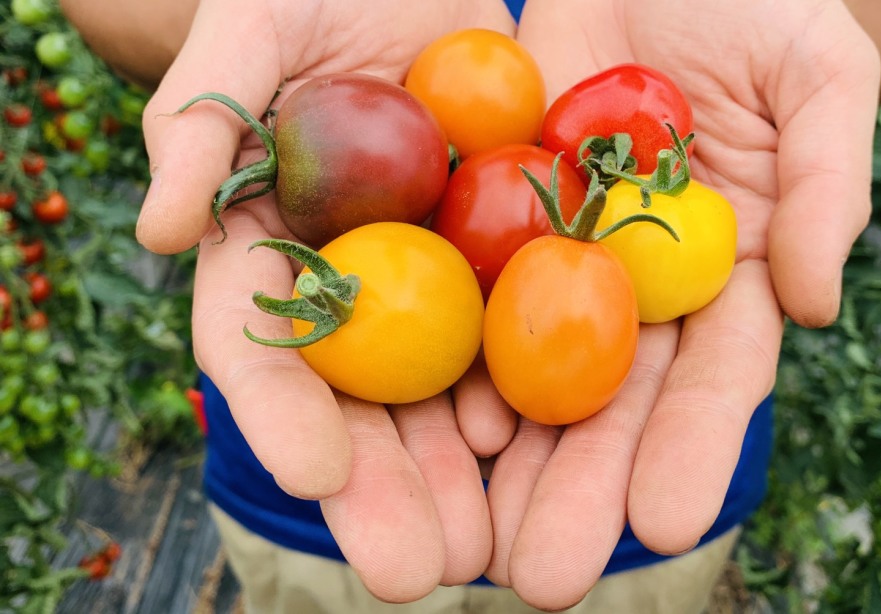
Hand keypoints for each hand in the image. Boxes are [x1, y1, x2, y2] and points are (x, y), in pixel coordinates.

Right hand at [113, 0, 514, 601]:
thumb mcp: (250, 29)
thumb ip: (198, 120)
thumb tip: (157, 228)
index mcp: (267, 248)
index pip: (257, 347)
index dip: (281, 413)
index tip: (317, 474)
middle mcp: (349, 283)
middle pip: (356, 402)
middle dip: (384, 487)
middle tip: (415, 570)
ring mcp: (431, 277)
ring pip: (440, 391)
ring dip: (465, 475)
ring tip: (492, 547)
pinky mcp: (509, 253)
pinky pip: (521, 330)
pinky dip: (535, 391)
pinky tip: (551, 444)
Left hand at [459, 0, 880, 607]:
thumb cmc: (754, 1)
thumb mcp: (816, 71)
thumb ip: (829, 182)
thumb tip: (818, 305)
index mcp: (729, 271)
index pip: (714, 376)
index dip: (693, 447)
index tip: (665, 521)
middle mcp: (639, 286)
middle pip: (610, 401)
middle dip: (580, 488)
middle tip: (545, 577)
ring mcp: (561, 258)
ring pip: (531, 372)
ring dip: (504, 460)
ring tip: (474, 542)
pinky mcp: (494, 219)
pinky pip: (469, 293)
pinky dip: (451, 360)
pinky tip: (433, 425)